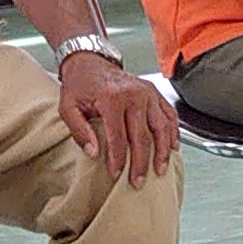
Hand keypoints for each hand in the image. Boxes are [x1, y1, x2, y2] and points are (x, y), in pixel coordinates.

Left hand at [56, 50, 176, 183]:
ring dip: (162, 152)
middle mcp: (134, 94)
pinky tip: (172, 148)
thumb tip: (94, 153)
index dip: (118, 159)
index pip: (118, 137)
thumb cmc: (80, 85)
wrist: (91, 62)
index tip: (116, 174)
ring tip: (159, 170)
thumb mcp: (68, 107)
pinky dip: (173, 133)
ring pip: (162, 128)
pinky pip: (170, 115)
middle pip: (142, 136)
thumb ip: (79, 131)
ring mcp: (148, 93)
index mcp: (112, 98)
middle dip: (141, 163)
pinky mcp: (155, 93)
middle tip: (138, 181)